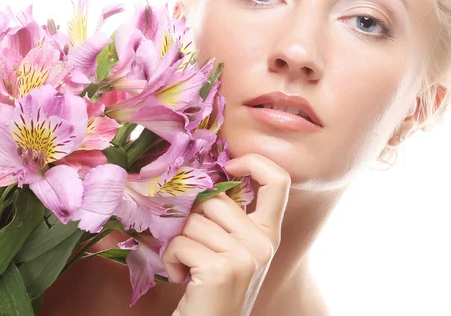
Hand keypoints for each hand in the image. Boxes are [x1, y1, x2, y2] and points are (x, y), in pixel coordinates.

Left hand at [161, 153, 290, 315]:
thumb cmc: (215, 289)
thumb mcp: (233, 250)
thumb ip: (229, 218)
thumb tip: (202, 180)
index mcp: (269, 234)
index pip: (279, 180)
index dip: (255, 161)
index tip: (230, 167)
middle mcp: (263, 243)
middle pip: (215, 200)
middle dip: (193, 221)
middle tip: (195, 248)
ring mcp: (245, 256)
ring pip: (193, 221)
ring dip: (179, 244)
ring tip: (189, 267)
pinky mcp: (221, 268)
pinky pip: (179, 243)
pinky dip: (171, 260)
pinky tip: (182, 278)